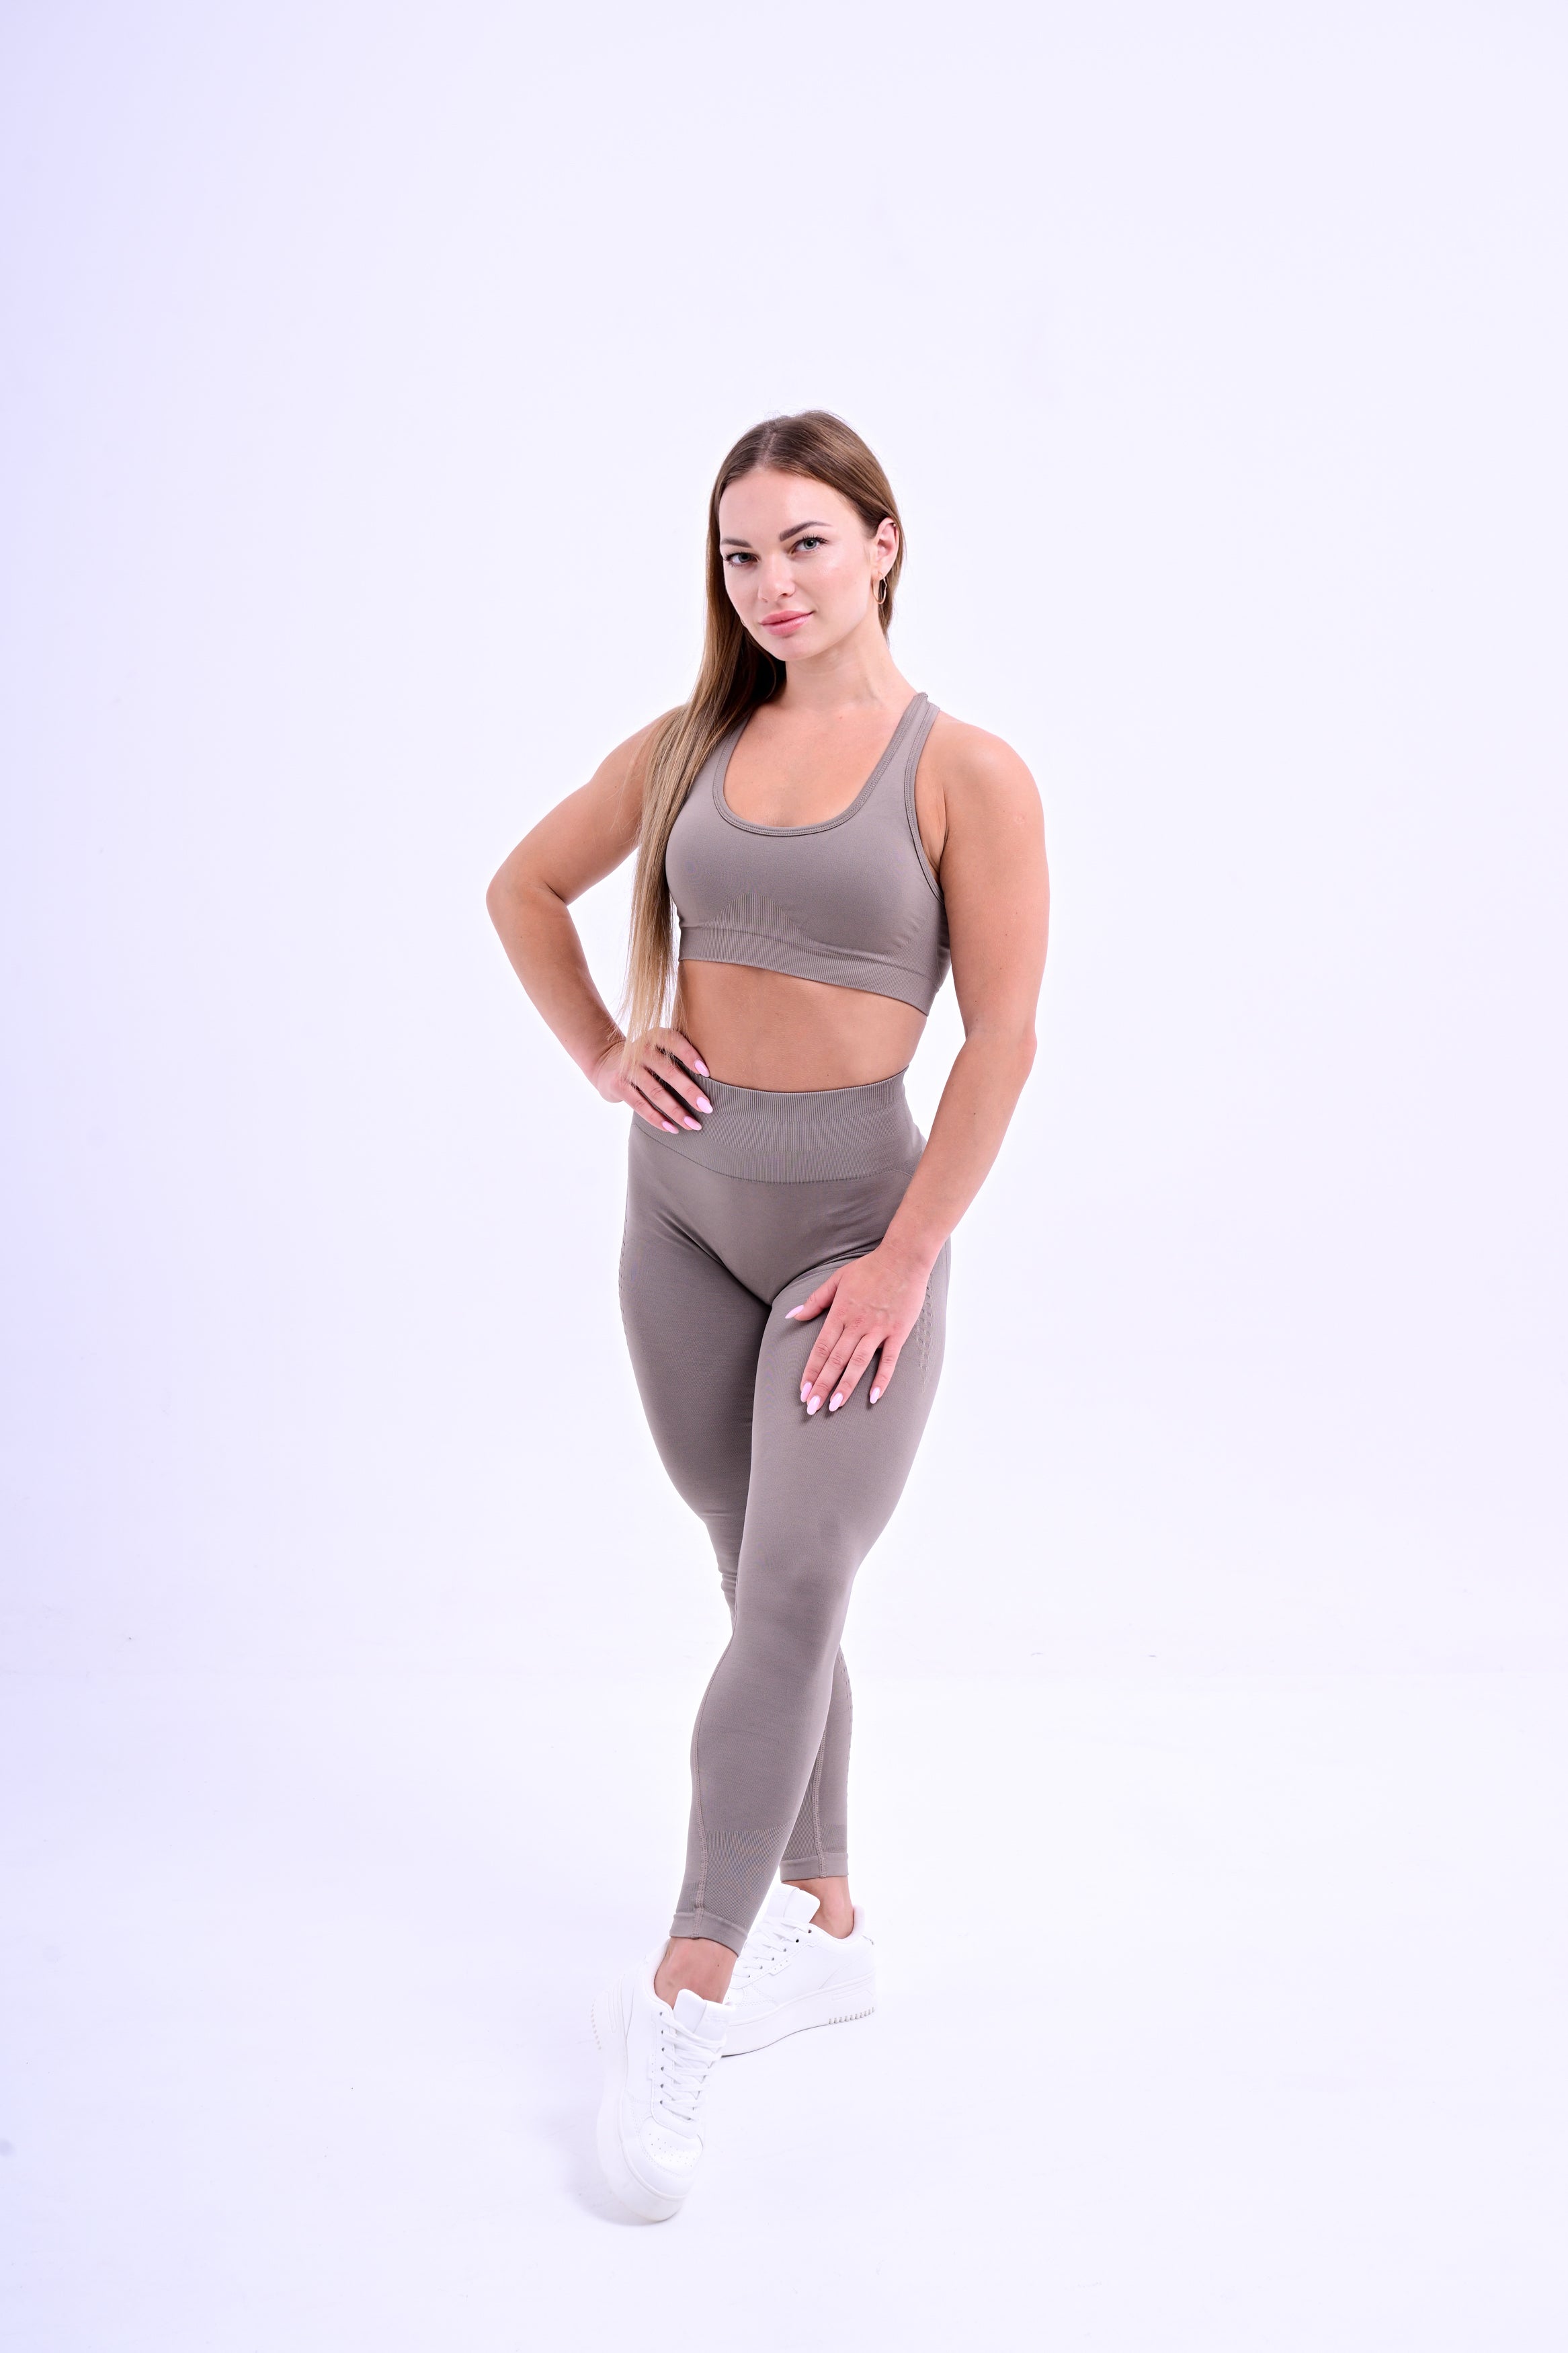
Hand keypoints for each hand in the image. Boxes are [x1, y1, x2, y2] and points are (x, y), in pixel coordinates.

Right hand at [593, 1029, 711, 1132]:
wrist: (607, 1063)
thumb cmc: (647, 1060)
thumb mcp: (659, 1049)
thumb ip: (679, 1057)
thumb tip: (714, 1082)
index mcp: (655, 1036)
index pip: (675, 1042)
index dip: (690, 1055)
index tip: (707, 1073)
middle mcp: (641, 1049)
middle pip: (668, 1071)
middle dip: (689, 1091)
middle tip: (707, 1107)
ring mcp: (628, 1067)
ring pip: (655, 1092)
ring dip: (676, 1111)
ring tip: (693, 1125)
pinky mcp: (618, 1085)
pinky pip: (640, 1105)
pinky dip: (657, 1119)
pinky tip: (672, 1129)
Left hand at [785, 1244, 932, 1412]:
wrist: (903, 1258)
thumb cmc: (869, 1268)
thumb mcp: (837, 1280)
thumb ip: (815, 1300)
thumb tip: (793, 1315)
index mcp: (840, 1313)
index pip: (821, 1348)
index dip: (811, 1371)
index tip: (803, 1391)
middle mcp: (856, 1324)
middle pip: (836, 1360)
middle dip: (822, 1385)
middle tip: (812, 1408)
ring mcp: (878, 1329)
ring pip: (858, 1362)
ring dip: (845, 1385)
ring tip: (835, 1405)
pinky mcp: (898, 1332)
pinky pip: (889, 1360)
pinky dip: (882, 1378)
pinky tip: (873, 1396)